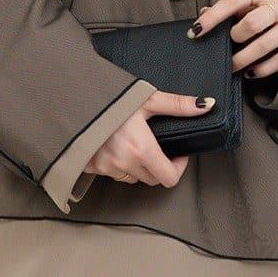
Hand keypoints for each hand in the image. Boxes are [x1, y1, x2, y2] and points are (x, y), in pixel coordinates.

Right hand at [82, 90, 211, 185]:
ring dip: (137, 166)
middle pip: (152, 179)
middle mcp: (124, 163)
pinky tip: (113, 145)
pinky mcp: (91, 167)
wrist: (71, 98)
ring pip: (131, 177)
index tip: (177, 154)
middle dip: (158, 166)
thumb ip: (177, 105)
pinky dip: (116, 164)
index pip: (169, 178)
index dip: (178, 168)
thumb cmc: (108, 97)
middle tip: (156, 147)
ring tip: (133, 143)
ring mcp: (106, 167)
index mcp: (141, 149)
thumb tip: (206, 105)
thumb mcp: (146, 98)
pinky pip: (111, 173)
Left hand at [187, 0, 277, 79]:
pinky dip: (261, 69)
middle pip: (252, 24)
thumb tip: (203, 15)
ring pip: (263, 46)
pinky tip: (250, 71)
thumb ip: (230, 5)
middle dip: (234, 37)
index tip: (195, 31)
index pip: (233, 1)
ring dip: (242, 59)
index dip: (213, 17)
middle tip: (226, 44)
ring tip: (231, 65)